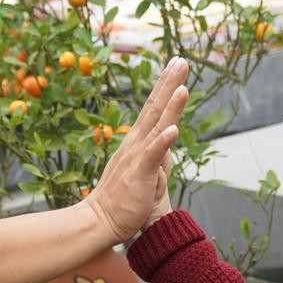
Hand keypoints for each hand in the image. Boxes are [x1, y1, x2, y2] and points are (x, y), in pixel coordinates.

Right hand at [86, 57, 188, 243]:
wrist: (99, 222)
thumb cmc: (121, 202)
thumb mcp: (142, 175)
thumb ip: (153, 161)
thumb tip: (161, 152)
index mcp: (137, 143)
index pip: (153, 110)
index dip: (165, 87)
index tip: (175, 67)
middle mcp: (136, 144)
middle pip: (155, 108)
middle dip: (169, 83)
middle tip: (181, 60)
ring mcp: (137, 158)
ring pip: (157, 127)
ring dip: (170, 107)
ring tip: (183, 87)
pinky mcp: (139, 174)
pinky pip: (153, 155)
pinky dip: (163, 141)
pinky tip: (174, 129)